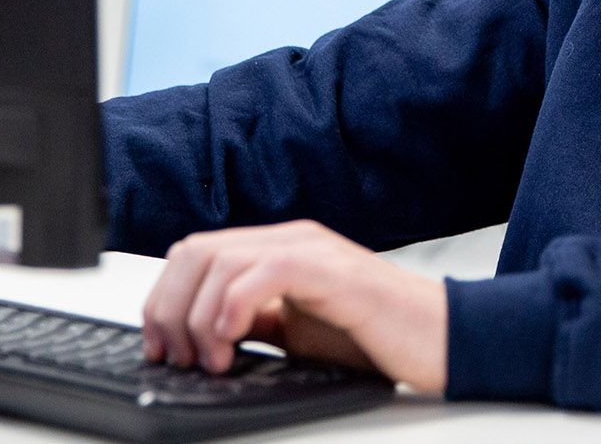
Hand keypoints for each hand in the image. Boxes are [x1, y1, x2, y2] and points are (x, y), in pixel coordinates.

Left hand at [140, 220, 447, 393]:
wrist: (440, 340)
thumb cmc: (377, 338)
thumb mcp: (296, 333)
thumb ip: (252, 322)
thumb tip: (196, 339)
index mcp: (277, 249)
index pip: (195, 254)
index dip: (164, 300)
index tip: (160, 348)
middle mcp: (289, 240)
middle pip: (195, 252)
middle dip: (169, 309)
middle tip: (178, 357)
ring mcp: (310, 249)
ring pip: (219, 260)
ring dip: (198, 318)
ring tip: (211, 360)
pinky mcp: (331, 270)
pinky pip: (261, 273)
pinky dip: (231, 311)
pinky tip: (234, 345)